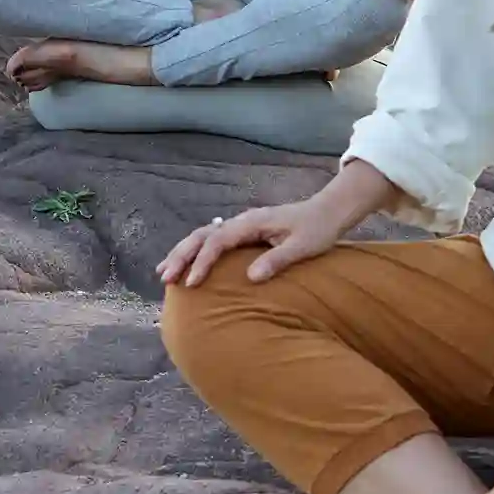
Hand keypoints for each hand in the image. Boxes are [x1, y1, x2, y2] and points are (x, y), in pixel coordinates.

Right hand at [159, 190, 351, 289]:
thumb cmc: (318, 230)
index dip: (202, 262)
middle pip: (202, 236)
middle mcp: (241, 221)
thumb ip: (276, 260)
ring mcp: (242, 225)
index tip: (191, 282)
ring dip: (183, 252)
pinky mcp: (245, 232)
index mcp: (252, 223)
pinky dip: (196, 251)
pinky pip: (213, 240)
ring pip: (203, 236)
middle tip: (165, 277)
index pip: (217, 241)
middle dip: (181, 256)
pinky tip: (187, 263)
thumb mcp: (302, 247)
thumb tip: (251, 278)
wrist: (328, 211)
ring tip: (164, 271)